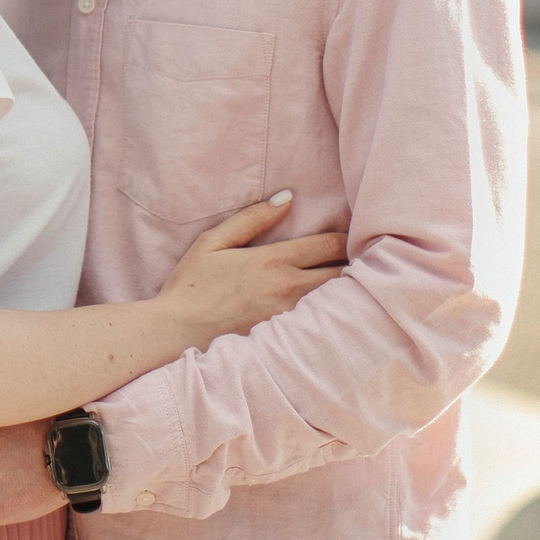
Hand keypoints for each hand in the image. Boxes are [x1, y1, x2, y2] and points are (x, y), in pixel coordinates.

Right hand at [154, 193, 345, 347]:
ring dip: (349, 290)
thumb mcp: (213, 242)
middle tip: (364, 259)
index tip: (355, 235)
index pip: (329, 244)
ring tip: (356, 284)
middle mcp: (288, 289)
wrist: (175, 333)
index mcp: (273, 261)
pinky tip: (336, 313)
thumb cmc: (190, 286)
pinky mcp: (286, 341)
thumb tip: (287, 198)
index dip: (348, 238)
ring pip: (337, 301)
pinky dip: (334, 315)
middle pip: (343, 274)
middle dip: (356, 264)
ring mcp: (290, 318)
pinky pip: (322, 324)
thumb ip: (252, 219)